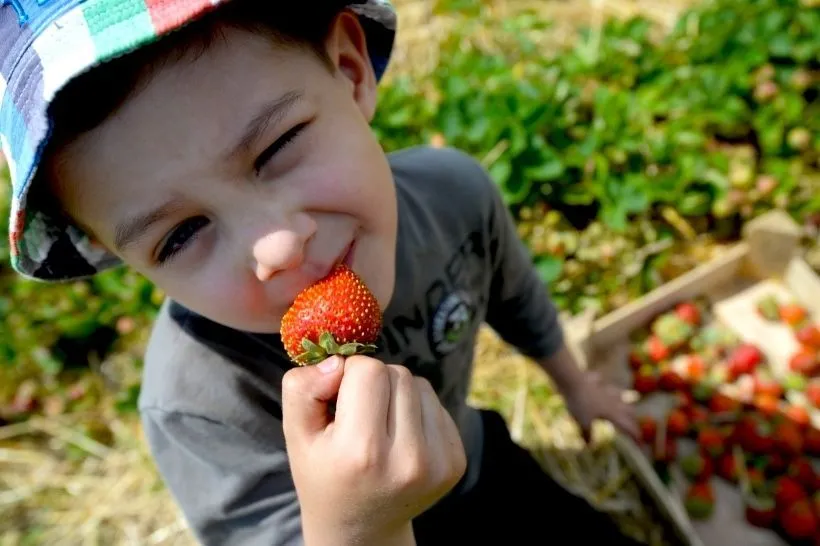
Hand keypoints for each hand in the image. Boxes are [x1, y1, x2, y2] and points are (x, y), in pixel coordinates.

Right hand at [281, 355, 466, 545]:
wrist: (361, 528)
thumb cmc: (324, 474)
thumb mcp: (296, 436)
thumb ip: (302, 389)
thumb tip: (337, 361)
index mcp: (362, 452)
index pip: (369, 369)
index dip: (349, 375)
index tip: (339, 401)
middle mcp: (408, 459)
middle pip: (397, 373)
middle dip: (374, 383)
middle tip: (359, 417)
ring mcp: (439, 462)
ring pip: (420, 384)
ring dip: (397, 394)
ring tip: (380, 427)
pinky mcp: (456, 460)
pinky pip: (437, 404)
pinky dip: (416, 410)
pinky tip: (400, 437)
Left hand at [563, 371, 638, 443]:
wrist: (573, 380)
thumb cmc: (579, 403)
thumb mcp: (582, 422)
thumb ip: (587, 434)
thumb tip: (589, 446)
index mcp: (613, 414)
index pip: (628, 427)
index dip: (635, 436)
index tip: (641, 445)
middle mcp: (614, 402)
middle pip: (629, 411)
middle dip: (633, 420)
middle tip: (633, 427)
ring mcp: (607, 391)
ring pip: (622, 397)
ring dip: (625, 403)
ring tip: (626, 408)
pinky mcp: (598, 383)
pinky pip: (607, 386)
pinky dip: (609, 389)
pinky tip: (606, 388)